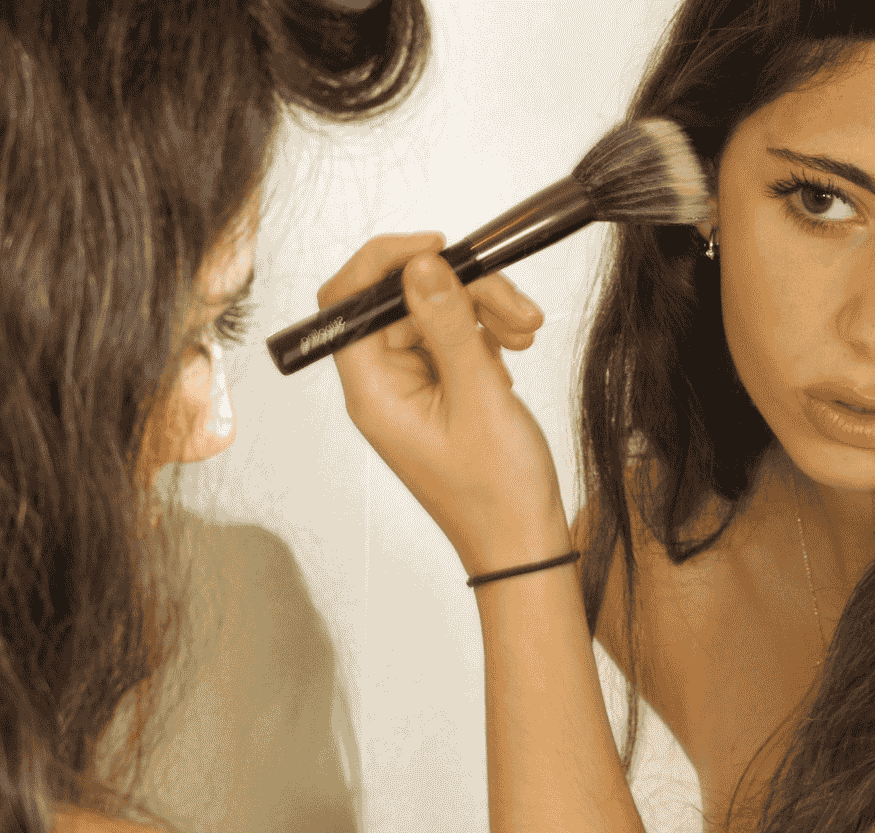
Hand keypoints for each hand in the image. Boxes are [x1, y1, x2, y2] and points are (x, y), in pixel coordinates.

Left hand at [322, 233, 568, 576]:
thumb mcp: (479, 398)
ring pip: (436, 313)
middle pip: (405, 300)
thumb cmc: (497, 494)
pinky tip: (514, 353)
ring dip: (484, 311)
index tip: (437, 248)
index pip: (349, 300)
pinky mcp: (438, 388)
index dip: (385, 262)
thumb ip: (448, 325)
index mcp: (372, 391)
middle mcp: (382, 384)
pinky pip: (453, 337)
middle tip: (516, 310)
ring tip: (526, 334)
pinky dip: (486, 334)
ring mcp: (411, 385)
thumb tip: (421, 266)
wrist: (522, 542)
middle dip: (463, 291)